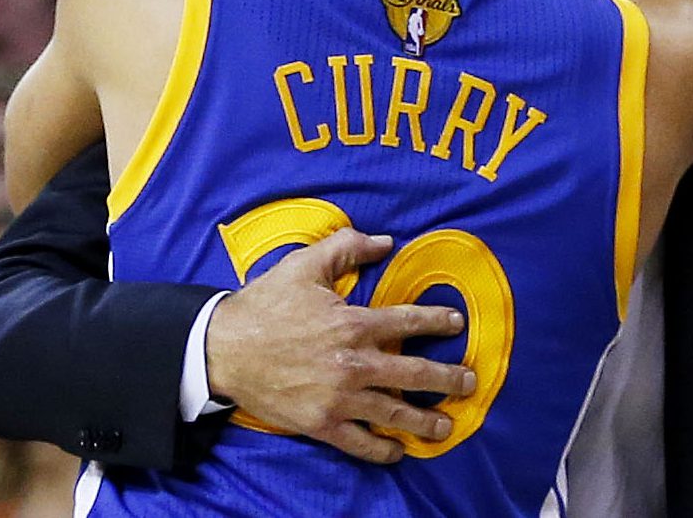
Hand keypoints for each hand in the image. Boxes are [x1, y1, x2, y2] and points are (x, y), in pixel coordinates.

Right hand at [204, 228, 475, 463]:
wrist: (223, 349)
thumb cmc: (264, 305)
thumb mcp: (304, 265)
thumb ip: (346, 248)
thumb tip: (384, 241)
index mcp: (353, 324)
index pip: (409, 322)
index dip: (437, 321)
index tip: (456, 323)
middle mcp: (353, 363)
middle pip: (415, 374)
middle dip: (448, 378)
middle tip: (469, 381)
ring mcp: (339, 398)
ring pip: (395, 413)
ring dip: (425, 420)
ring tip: (447, 426)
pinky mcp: (320, 423)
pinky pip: (359, 443)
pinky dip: (381, 450)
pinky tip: (397, 452)